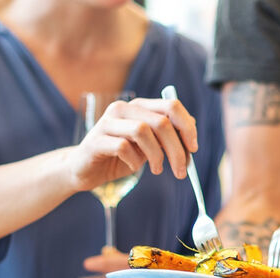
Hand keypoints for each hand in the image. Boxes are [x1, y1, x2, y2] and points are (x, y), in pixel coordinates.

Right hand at [66, 98, 198, 190]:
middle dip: (177, 149)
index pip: (171, 106)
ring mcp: (107, 122)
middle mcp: (123, 109)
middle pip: (161, 121)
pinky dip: (135, 161)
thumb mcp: (149, 146)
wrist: (85, 170)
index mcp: (139, 107)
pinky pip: (123, 147)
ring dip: (157, 155)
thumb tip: (192, 130)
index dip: (187, 127)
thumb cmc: (121, 157)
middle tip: (182, 170)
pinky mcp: (96, 140)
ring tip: (158, 170)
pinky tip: (135, 167)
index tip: (194, 149)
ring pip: (143, 131)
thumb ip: (167, 137)